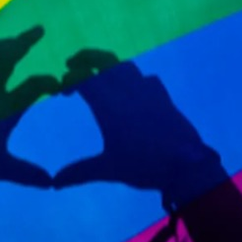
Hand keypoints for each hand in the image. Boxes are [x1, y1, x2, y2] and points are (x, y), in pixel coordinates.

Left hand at [0, 27, 58, 186]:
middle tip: (38, 30)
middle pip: (9, 57)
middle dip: (25, 41)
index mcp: (4, 108)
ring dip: (0, 45)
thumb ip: (27, 172)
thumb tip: (51, 182)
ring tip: (12, 41)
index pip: (34, 87)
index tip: (57, 83)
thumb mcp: (1, 167)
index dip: (48, 82)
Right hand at [53, 50, 224, 205]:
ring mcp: (149, 92)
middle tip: (73, 65)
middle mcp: (128, 92)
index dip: (70, 80)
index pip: (85, 80)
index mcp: (110, 107)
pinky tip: (134, 92)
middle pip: (104, 62)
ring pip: (126, 66)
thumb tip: (55, 182)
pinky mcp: (165, 98)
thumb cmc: (144, 166)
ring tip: (101, 76)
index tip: (63, 91)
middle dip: (86, 59)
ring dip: (110, 66)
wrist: (186, 166)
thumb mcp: (109, 170)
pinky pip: (148, 79)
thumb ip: (80, 172)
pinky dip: (135, 79)